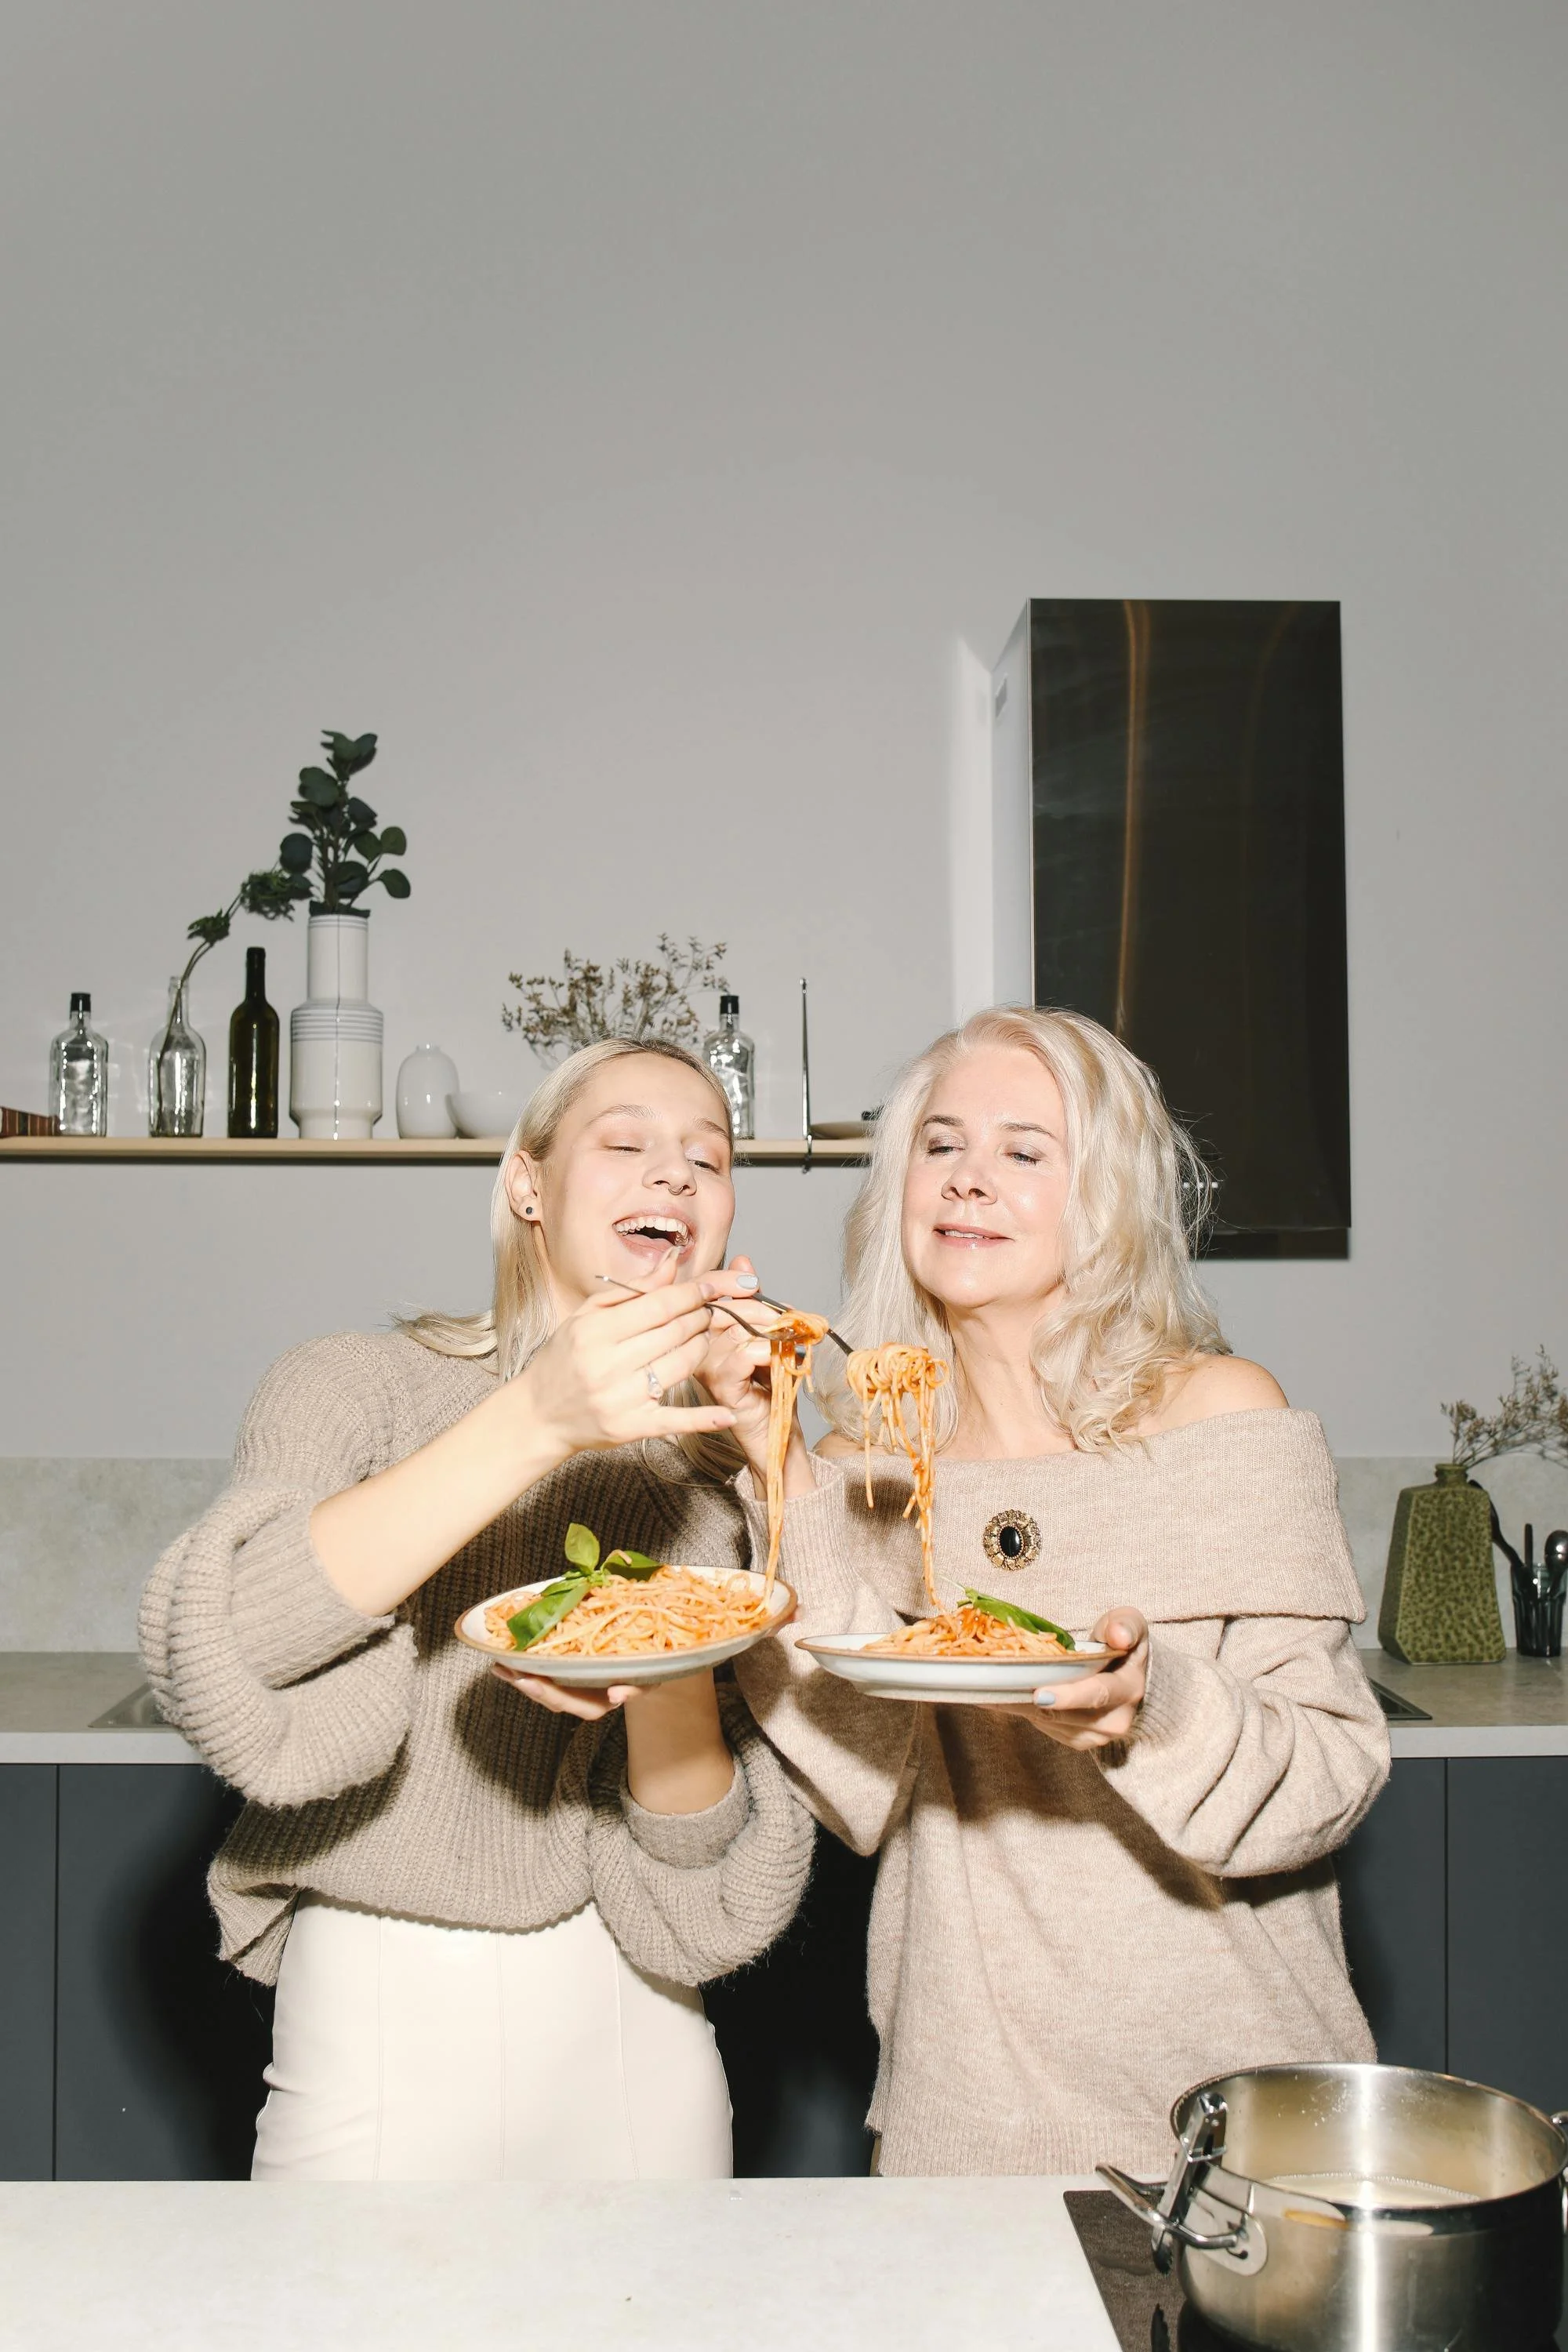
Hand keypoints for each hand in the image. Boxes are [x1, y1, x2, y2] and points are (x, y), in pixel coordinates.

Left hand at [492, 1658, 638, 1720]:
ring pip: (541, 1689)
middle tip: (508, 1671)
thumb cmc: (646, 1670)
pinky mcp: (562, 1675)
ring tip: (500, 1665)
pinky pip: (540, 1675)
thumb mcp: (648, 1679)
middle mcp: (580, 1700)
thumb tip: (617, 1694)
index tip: (532, 1682)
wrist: (646, 1661)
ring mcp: (570, 1688)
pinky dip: (522, 1668)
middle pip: (551, 1699)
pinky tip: (504, 1659)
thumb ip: (636, 1689)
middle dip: (528, 1686)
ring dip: (519, 1678)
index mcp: (598, 1704)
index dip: (550, 1695)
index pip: (571, 1705)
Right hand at [511, 1247, 756, 1456]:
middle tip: (709, 1310)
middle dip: (701, 1317)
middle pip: (675, 1333)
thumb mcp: (587, 1316)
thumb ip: (633, 1290)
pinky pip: (674, 1420)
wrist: (538, 1414)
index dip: (692, 1293)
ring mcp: (620, 1398)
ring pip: (681, 1367)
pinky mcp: (630, 1427)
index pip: (659, 1306)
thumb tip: (673, 1260)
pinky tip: (726, 1414)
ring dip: (702, 1348)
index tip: (711, 1286)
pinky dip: (704, 1419)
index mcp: (595, 1331)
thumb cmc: (563, 1359)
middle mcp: (608, 1364)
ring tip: (702, 1337)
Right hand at [698, 1255, 777, 1470]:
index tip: (753, 1281)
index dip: (725, 1280)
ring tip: (789, 1340)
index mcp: (703, 1333)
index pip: (704, 1294)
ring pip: (731, 1331)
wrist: (778, 1437)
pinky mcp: (721, 1388)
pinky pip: (740, 1356)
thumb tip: (744, 1261)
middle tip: (788, 1318)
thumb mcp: (766, 1336)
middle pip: (719, 1309)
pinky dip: (766, 1352)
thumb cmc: (770, 1389)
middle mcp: (698, 1349)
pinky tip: (779, 1358)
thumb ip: (754, 1301)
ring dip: (767, 1330)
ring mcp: (706, 1369)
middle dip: (757, 1308)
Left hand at [1008, 1609, 1148, 1749]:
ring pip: (1051, 1723)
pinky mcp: (1080, 1741)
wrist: (1130, 1677)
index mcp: (1129, 1689)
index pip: (1098, 1694)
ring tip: (994, 1689)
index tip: (1040, 1694)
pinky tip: (1009, 1695)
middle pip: (1067, 1714)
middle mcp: (1116, 1720)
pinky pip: (1047, 1728)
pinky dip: (1027, 1712)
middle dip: (1031, 1701)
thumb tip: (1119, 1636)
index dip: (1069, 1696)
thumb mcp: (1130, 1624)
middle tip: (998, 1688)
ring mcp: (1098, 1735)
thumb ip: (1125, 1625)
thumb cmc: (1122, 1643)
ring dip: (1023, 1707)